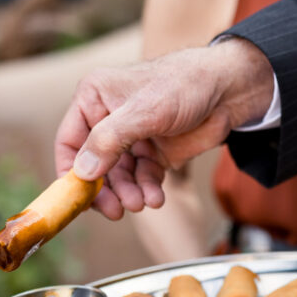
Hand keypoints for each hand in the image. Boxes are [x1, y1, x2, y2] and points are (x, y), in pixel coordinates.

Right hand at [54, 39, 273, 218]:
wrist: (227, 91)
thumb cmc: (183, 86)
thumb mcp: (143, 112)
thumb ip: (109, 141)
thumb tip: (82, 172)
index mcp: (94, 99)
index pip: (69, 141)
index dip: (70, 172)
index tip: (79, 199)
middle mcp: (108, 119)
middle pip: (94, 166)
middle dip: (105, 190)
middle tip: (116, 210)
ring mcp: (132, 138)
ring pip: (119, 177)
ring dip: (129, 193)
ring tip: (143, 203)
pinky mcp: (154, 153)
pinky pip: (142, 179)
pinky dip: (147, 191)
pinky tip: (156, 198)